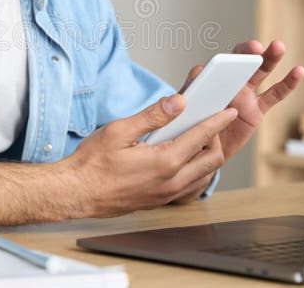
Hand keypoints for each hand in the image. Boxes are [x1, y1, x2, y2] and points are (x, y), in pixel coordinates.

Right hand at [65, 92, 237, 217]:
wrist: (75, 193)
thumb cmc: (91, 164)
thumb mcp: (120, 130)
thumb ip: (153, 115)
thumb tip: (177, 102)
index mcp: (164, 162)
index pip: (201, 137)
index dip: (218, 121)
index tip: (228, 111)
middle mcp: (170, 182)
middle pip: (212, 159)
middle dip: (216, 138)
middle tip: (209, 122)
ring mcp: (167, 194)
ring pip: (204, 175)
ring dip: (207, 156)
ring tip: (197, 138)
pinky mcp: (160, 201)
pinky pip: (190, 185)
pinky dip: (195, 170)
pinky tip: (183, 157)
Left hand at [168, 42, 303, 203]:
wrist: (199, 152)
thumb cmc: (187, 128)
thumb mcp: (180, 114)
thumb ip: (182, 99)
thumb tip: (183, 90)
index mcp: (208, 81)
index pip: (216, 65)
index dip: (225, 59)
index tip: (231, 58)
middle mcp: (227, 83)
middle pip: (240, 62)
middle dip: (247, 52)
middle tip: (256, 48)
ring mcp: (244, 95)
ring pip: (259, 73)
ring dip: (269, 59)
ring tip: (278, 46)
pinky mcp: (257, 110)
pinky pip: (274, 95)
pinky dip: (287, 83)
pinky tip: (299, 71)